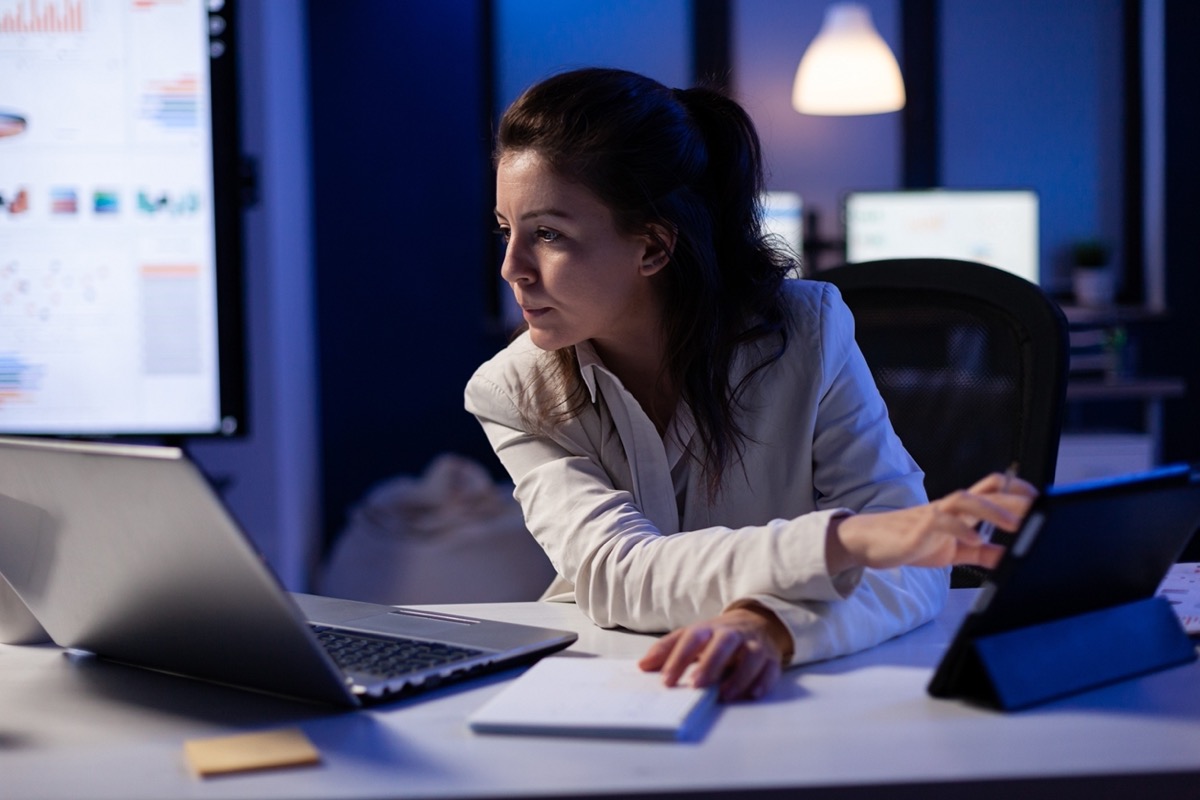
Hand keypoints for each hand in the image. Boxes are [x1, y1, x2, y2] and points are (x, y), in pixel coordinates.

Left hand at [637, 604, 789, 701]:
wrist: (756, 622)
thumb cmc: (717, 636)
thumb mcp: (691, 637)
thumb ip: (667, 650)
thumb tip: (642, 666)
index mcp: (709, 628)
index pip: (692, 638)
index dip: (678, 658)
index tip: (666, 680)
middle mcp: (732, 634)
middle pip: (723, 643)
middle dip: (710, 663)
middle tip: (696, 685)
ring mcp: (754, 644)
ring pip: (751, 655)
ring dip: (738, 676)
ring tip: (724, 695)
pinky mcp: (771, 658)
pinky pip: (770, 668)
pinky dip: (763, 681)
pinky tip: (752, 694)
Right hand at [826, 471, 1037, 572]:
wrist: (869, 543)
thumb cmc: (911, 543)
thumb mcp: (953, 552)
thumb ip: (982, 554)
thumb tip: (1011, 558)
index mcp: (960, 510)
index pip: (992, 488)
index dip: (1016, 488)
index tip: (1040, 497)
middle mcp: (949, 506)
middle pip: (987, 491)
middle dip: (1015, 499)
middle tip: (1041, 509)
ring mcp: (933, 514)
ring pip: (966, 500)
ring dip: (993, 510)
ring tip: (1016, 524)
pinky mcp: (918, 528)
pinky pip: (942, 522)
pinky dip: (962, 530)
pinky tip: (976, 541)